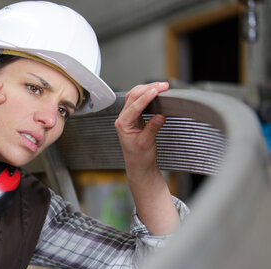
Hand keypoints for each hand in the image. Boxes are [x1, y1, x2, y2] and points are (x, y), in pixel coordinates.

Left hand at [115, 82, 179, 234]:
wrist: (139, 165)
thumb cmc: (139, 157)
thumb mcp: (147, 143)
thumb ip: (152, 128)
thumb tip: (160, 115)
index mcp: (122, 124)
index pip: (134, 106)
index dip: (146, 97)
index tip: (156, 90)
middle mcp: (123, 119)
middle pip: (133, 96)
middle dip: (148, 88)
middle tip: (163, 86)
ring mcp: (128, 117)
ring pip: (135, 96)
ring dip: (148, 89)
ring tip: (162, 86)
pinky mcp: (135, 117)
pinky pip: (140, 101)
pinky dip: (148, 95)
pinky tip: (156, 93)